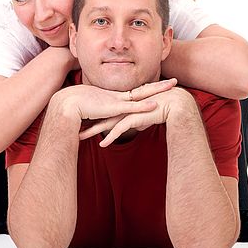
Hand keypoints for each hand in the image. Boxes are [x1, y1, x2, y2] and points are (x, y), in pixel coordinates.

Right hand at [54, 78, 177, 123]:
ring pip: (142, 94)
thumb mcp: (94, 112)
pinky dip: (143, 107)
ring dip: (158, 90)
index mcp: (116, 96)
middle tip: (174, 81)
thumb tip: (105, 122)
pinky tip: (155, 106)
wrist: (67, 104)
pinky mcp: (113, 108)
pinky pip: (132, 107)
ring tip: (172, 86)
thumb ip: (102, 116)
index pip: (137, 91)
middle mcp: (119, 96)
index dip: (149, 88)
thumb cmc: (77, 107)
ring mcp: (118, 100)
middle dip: (160, 86)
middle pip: (144, 89)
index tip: (161, 85)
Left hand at [80, 85, 194, 146]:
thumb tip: (135, 126)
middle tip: (73, 127)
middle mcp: (123, 108)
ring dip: (92, 131)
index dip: (93, 116)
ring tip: (80, 137)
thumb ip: (138, 120)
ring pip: (106, 123)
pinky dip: (110, 138)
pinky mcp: (134, 118)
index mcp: (125, 105)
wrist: (174, 103)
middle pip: (100, 115)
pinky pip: (119, 130)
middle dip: (85, 122)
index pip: (105, 111)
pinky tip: (102, 145)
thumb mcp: (146, 116)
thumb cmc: (162, 108)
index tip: (81, 120)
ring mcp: (128, 113)